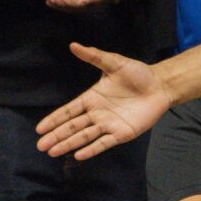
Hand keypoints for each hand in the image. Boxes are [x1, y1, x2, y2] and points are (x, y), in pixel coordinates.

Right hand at [37, 42, 171, 158]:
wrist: (160, 85)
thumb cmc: (138, 73)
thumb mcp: (114, 62)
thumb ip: (94, 57)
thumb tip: (73, 45)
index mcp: (92, 98)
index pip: (68, 111)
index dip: (54, 119)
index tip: (40, 128)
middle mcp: (97, 113)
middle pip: (72, 127)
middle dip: (56, 136)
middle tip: (40, 146)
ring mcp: (108, 124)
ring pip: (84, 136)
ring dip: (68, 144)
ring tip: (52, 152)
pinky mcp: (121, 133)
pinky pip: (103, 143)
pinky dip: (91, 149)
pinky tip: (78, 155)